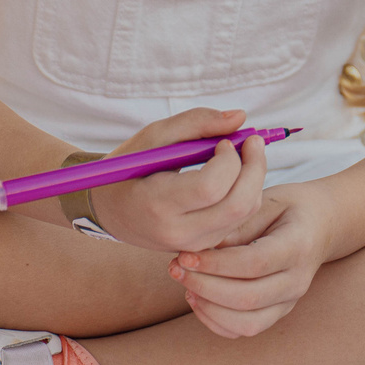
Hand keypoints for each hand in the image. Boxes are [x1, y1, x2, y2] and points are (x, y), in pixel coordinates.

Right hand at [89, 107, 269, 255]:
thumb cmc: (131, 168)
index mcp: (156, 204)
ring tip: (242, 154)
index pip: (211, 187)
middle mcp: (177, 232)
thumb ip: (195, 122)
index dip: (228, 160)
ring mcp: (192, 244)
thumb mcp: (153, 137)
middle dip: (255, 167)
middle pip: (238, 205)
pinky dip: (246, 192)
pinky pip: (240, 220)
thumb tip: (240, 117)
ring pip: (246, 212)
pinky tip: (233, 175)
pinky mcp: (204, 246)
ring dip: (254, 178)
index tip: (223, 141)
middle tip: (253, 140)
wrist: (109, 210)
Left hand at [170, 187, 332, 337]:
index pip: (254, 264)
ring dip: (208, 308)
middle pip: (248, 298)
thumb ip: (236, 226)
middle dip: (204, 286)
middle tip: (176, 268)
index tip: (185, 255)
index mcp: (298, 246)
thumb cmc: (289, 208)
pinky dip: (216, 321)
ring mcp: (289, 301)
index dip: (216, 264)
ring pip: (246, 323)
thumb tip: (200, 251)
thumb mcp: (265, 202)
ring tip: (186, 284)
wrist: (321, 224)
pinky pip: (244, 330)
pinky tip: (198, 299)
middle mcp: (298, 281)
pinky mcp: (278, 312)